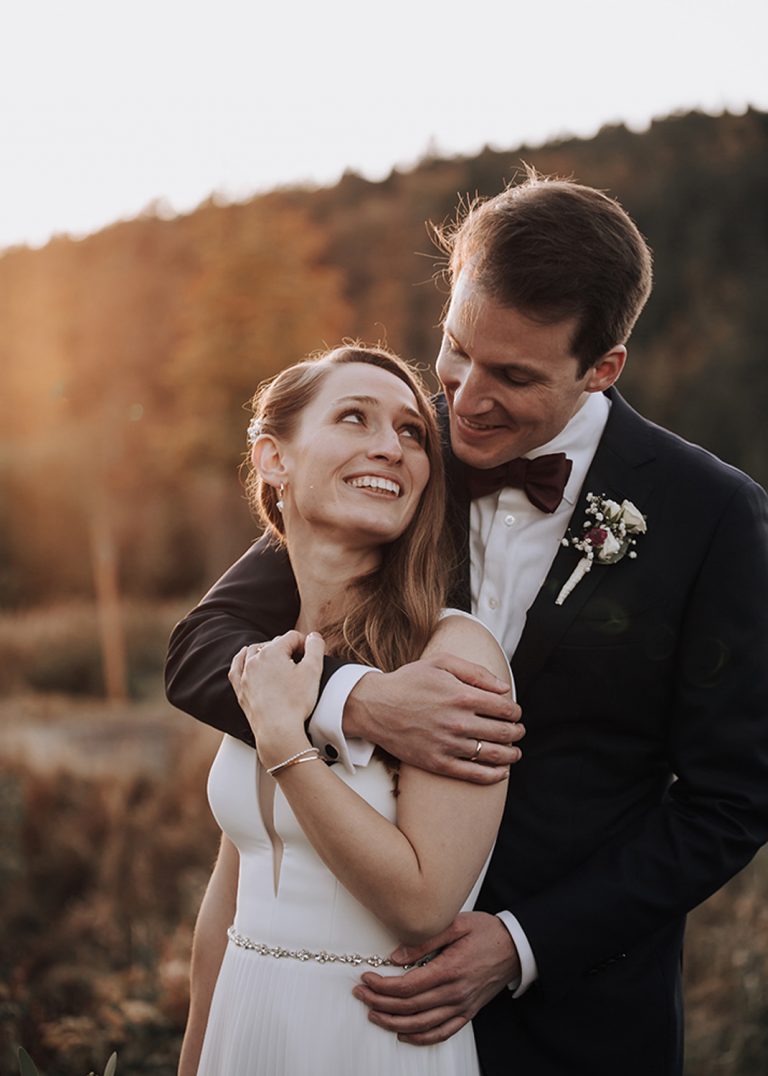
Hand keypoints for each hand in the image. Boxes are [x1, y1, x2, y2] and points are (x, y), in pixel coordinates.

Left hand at [228, 631, 324, 758]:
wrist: (278, 731)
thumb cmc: (295, 702)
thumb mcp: (313, 670)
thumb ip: (316, 647)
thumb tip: (313, 636)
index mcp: (272, 652)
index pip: (292, 637)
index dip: (305, 644)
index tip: (312, 657)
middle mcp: (255, 660)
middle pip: (274, 643)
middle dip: (288, 649)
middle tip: (301, 663)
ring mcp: (245, 675)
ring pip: (254, 652)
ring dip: (267, 651)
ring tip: (279, 659)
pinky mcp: (241, 689)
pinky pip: (236, 668)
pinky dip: (241, 660)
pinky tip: (246, 657)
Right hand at [345, 654, 523, 783]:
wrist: (374, 706)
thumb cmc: (408, 681)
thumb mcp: (441, 664)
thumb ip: (476, 672)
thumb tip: (504, 689)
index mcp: (462, 695)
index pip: (504, 708)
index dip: (515, 712)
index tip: (514, 713)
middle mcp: (458, 722)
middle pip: (503, 732)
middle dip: (516, 732)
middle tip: (518, 732)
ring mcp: (448, 744)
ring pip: (492, 755)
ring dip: (511, 754)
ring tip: (514, 753)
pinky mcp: (437, 763)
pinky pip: (473, 774)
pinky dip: (493, 775)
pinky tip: (502, 772)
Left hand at [352, 912, 519, 1044]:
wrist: (516, 947)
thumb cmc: (487, 932)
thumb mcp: (456, 924)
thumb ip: (425, 941)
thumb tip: (396, 956)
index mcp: (450, 969)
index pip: (407, 986)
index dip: (382, 986)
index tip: (366, 978)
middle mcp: (455, 993)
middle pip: (409, 1007)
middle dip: (380, 1003)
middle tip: (361, 995)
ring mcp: (462, 1006)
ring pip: (421, 1024)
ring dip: (393, 1023)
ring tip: (373, 1015)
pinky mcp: (468, 1013)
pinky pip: (441, 1032)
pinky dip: (420, 1037)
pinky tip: (404, 1033)